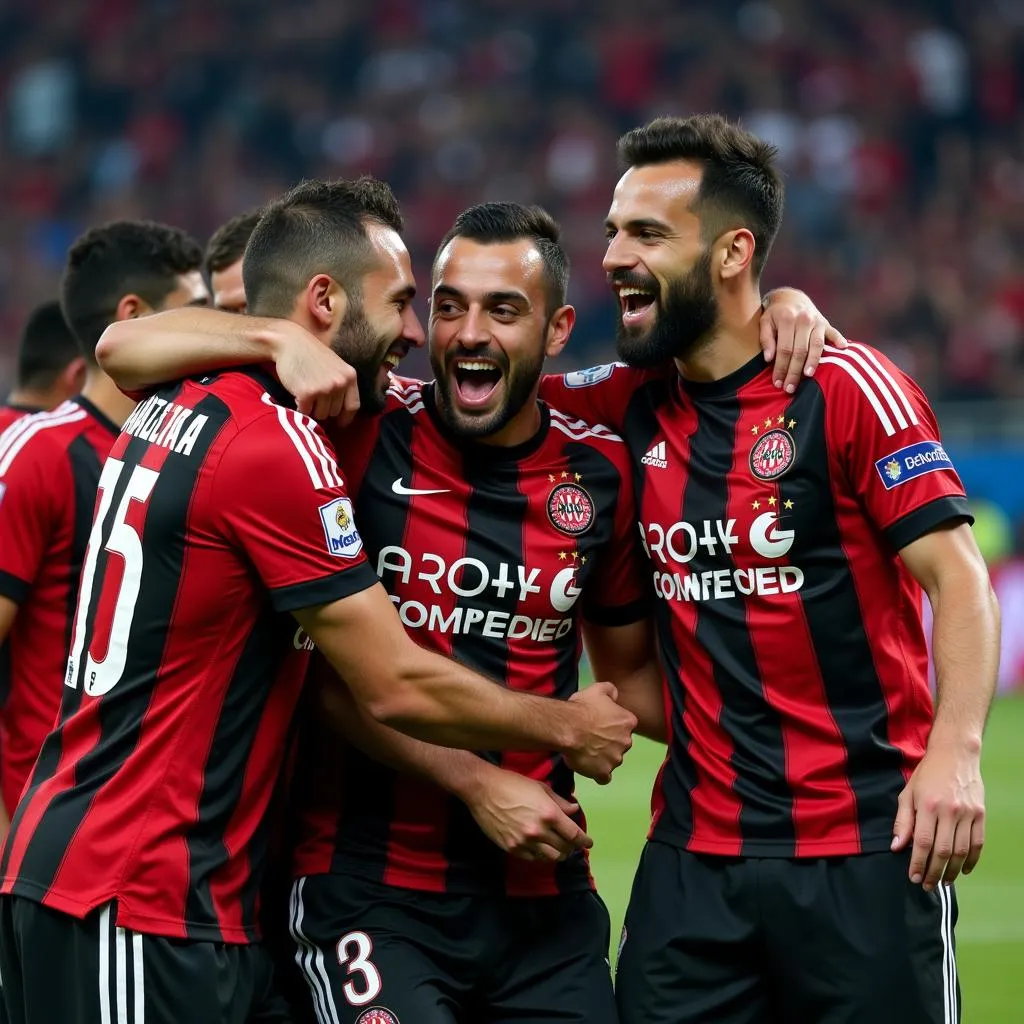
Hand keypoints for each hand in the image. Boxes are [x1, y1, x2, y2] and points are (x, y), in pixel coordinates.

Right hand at [269, 322, 360, 422]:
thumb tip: (343, 413)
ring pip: (320, 414)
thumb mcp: (335, 366)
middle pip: (334, 412)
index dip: (345, 417)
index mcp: (350, 376)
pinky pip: (305, 411)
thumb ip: (342, 384)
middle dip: (323, 408)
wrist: (290, 342)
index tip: (339, 423)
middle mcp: (340, 383)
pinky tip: (297, 393)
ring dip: (312, 408)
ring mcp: (324, 388)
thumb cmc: (311, 355)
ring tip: (306, 392)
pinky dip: (300, 406)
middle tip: (313, 394)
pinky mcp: (307, 393)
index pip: (353, 406)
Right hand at [465, 766, 592, 861]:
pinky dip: (540, 856)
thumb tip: (574, 810)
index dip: (583, 841)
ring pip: (550, 857)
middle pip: (564, 848)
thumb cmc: (513, 783)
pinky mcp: (512, 848)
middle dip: (571, 848)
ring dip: (557, 854)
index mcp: (549, 814)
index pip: (573, 834)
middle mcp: (539, 831)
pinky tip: (541, 849)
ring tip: (558, 849)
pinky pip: (533, 858)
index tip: (588, 842)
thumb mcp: (540, 788)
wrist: (483, 789)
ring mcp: (524, 841)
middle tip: (572, 845)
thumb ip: (560, 802)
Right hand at [563, 682, 635, 784]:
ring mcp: (616, 759)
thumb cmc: (582, 707)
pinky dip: (598, 773)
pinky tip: (589, 766)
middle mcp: (627, 742)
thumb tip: (615, 695)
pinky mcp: (604, 772)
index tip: (600, 724)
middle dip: (610, 742)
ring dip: (603, 757)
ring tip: (586, 750)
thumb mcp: (597, 689)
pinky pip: (604, 777)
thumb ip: (611, 690)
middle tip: (592, 737)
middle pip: (621, 743)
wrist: (568, 728)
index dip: (612, 725)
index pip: (625, 725)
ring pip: (613, 759)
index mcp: (628, 722)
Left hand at [759, 289, 847, 394]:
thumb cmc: (774, 314)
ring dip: (813, 362)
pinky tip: (843, 349)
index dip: (781, 368)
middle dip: (794, 372)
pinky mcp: (825, 322)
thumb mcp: (764, 322)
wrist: (789, 296)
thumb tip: (768, 358)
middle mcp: (803, 319)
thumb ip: (765, 339)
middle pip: (800, 351)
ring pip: (817, 345)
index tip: (777, 382)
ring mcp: (816, 320)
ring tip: (808, 376)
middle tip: (789, 388)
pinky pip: (833, 332)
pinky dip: (839, 340)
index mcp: (787, 320)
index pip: (784, 349)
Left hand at [891, 743, 984, 890]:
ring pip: (961, 851)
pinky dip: (971, 860)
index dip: (917, 863)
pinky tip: (964, 870)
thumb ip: (902, 821)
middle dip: (934, 872)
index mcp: (928, 806)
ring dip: (953, 871)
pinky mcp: (981, 815)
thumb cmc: (927, 774)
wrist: (955, 755)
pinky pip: (978, 844)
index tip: (913, 877)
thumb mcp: (908, 793)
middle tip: (927, 885)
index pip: (922, 842)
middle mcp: (949, 811)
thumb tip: (896, 846)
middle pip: (943, 851)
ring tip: (944, 882)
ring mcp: (968, 814)